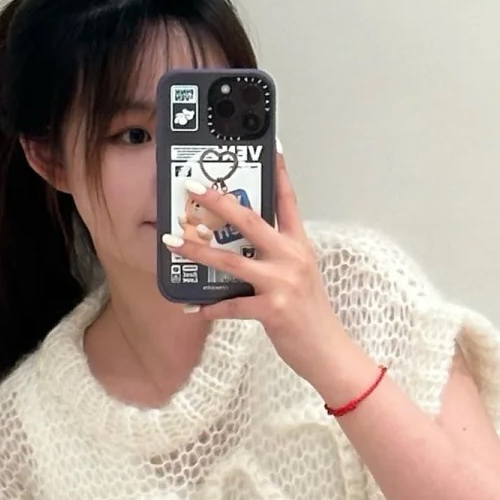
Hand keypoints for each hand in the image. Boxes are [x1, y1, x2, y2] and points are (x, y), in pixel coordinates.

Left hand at [162, 149, 349, 380]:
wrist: (328, 351)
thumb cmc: (310, 314)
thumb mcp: (301, 276)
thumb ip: (277, 256)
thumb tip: (240, 247)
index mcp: (299, 245)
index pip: (288, 201)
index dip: (278, 172)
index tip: (269, 148)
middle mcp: (291, 258)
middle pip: (249, 221)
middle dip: (217, 202)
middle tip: (192, 188)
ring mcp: (282, 283)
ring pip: (230, 261)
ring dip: (196, 251)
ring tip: (171, 242)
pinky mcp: (273, 309)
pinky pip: (231, 305)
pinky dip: (209, 307)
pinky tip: (193, 307)